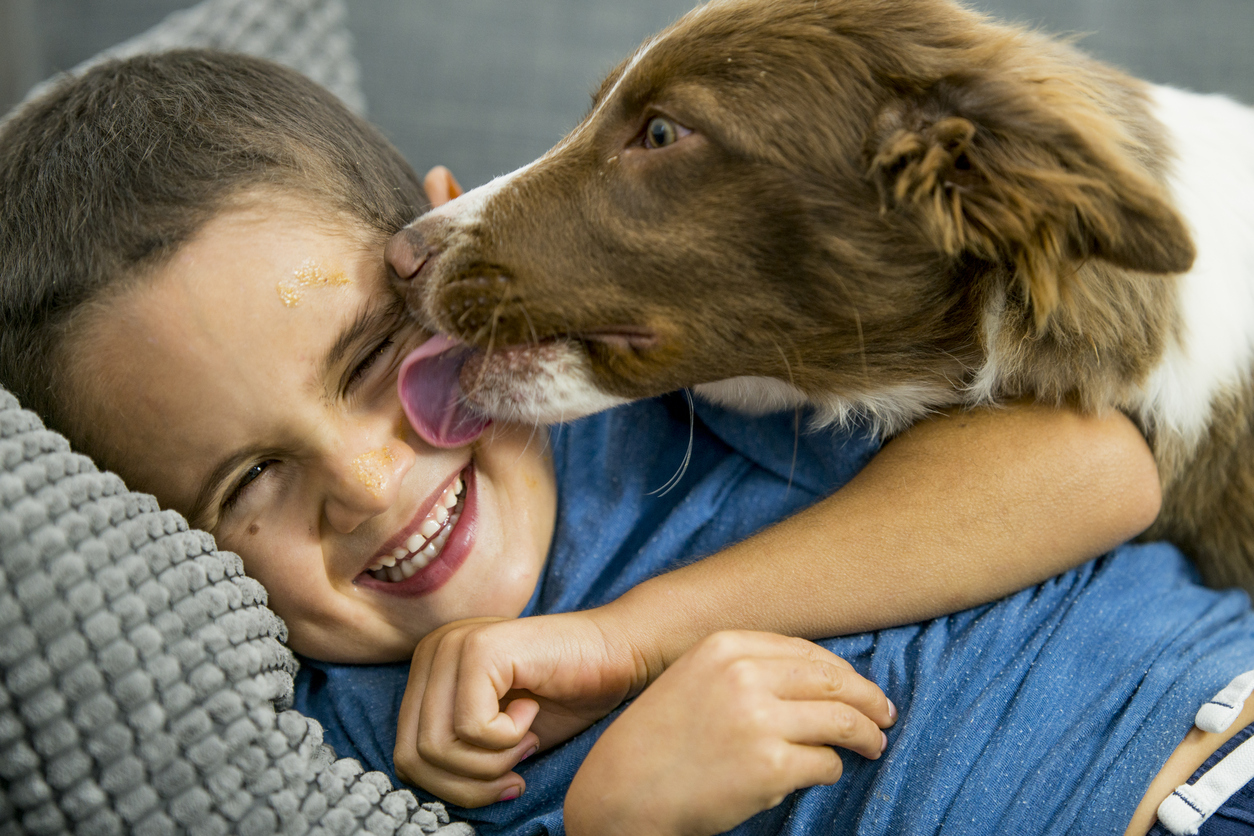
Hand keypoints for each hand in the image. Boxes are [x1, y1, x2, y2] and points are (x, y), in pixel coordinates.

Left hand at [394, 611, 647, 805]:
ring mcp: (453, 645)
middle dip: (471, 783)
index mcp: (428, 671)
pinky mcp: (480, 649)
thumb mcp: (495, 737)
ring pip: (439, 747)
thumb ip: (454, 755)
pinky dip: (508, 738)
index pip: (406, 757)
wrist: (620, 652)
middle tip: (517, 768)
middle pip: (414, 757)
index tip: (505, 781)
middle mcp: (432, 651)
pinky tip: (533, 709)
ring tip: (526, 738)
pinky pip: (472, 728)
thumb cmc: (566, 695)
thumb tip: (428, 793)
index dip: (454, 788)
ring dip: (493, 762)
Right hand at [564, 631, 895, 835]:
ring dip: (865, 735)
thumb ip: (745, 669)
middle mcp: (744, 675)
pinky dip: (831, 770)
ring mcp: (759, 720)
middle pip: (834, 681)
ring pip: (841, 720)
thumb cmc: (658, 741)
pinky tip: (823, 773)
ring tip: (873, 745)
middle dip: (868, 699)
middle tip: (884, 715)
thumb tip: (817, 678)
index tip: (859, 686)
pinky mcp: (771, 766)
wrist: (623, 791)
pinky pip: (825, 764)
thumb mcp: (694, 679)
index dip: (842, 671)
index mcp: (726, 646)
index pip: (806, 652)